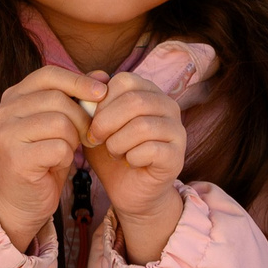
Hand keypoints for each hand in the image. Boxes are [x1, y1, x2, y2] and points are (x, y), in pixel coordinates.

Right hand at [0, 65, 96, 252]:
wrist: (23, 201)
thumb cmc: (44, 159)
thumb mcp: (60, 123)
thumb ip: (76, 98)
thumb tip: (102, 74)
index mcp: (12, 97)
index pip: (48, 74)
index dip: (78, 80)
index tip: (103, 91)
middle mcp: (3, 111)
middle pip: (58, 99)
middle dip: (81, 117)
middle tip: (86, 135)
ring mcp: (6, 134)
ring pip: (60, 122)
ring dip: (73, 139)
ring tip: (67, 150)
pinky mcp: (15, 158)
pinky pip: (59, 147)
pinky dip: (67, 156)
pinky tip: (57, 164)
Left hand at [85, 69, 188, 263]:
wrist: (129, 191)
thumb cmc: (113, 152)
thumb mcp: (96, 124)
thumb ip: (92, 100)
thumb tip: (94, 76)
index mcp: (149, 92)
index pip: (125, 81)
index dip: (101, 101)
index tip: (91, 121)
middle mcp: (168, 106)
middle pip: (134, 101)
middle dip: (105, 122)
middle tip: (95, 139)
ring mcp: (177, 131)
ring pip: (142, 126)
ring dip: (117, 142)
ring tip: (114, 151)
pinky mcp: (177, 156)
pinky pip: (150, 150)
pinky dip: (131, 157)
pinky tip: (130, 162)